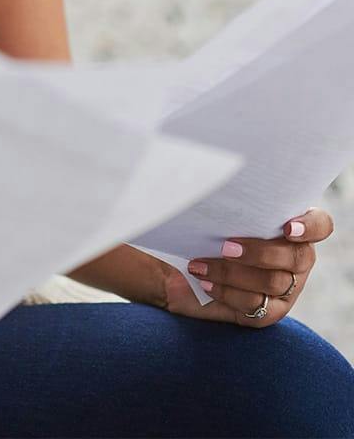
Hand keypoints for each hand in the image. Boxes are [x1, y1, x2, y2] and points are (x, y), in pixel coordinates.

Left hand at [163, 207, 334, 328]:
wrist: (177, 268)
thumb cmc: (196, 231)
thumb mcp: (210, 213)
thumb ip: (225, 204)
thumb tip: (215, 186)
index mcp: (290, 226)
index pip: (320, 224)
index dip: (310, 226)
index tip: (287, 227)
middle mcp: (296, 258)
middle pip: (298, 257)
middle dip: (260, 252)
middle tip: (225, 246)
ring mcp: (287, 287)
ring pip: (275, 282)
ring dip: (233, 273)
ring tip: (199, 265)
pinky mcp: (269, 311)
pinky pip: (257, 306)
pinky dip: (228, 293)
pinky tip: (205, 283)